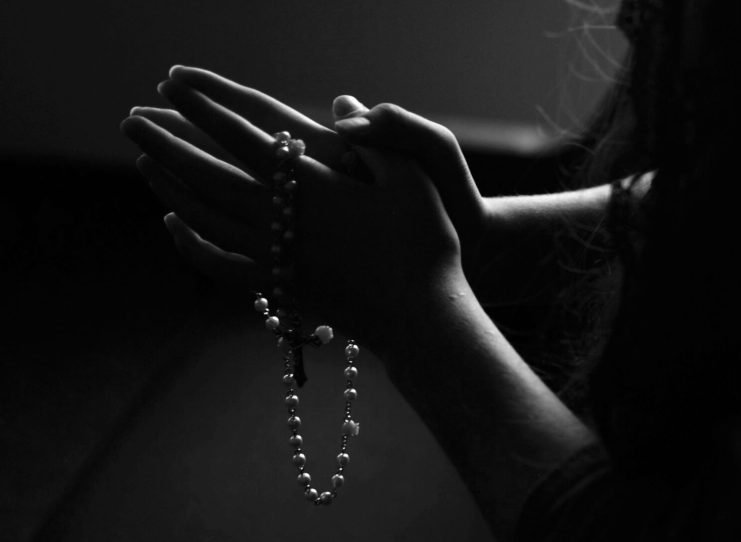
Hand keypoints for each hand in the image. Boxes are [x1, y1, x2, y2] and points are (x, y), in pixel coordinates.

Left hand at [121, 67, 460, 338]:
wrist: (420, 318)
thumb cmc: (425, 244)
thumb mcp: (412, 179)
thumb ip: (375, 138)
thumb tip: (343, 104)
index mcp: (311, 187)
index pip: (242, 138)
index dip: (205, 110)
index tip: (175, 88)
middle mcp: (280, 220)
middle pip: (205, 175)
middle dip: (166, 144)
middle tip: (132, 121)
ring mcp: (273, 257)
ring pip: (202, 216)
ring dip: (168, 186)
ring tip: (146, 163)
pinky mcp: (277, 286)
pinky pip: (217, 261)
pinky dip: (188, 241)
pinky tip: (174, 224)